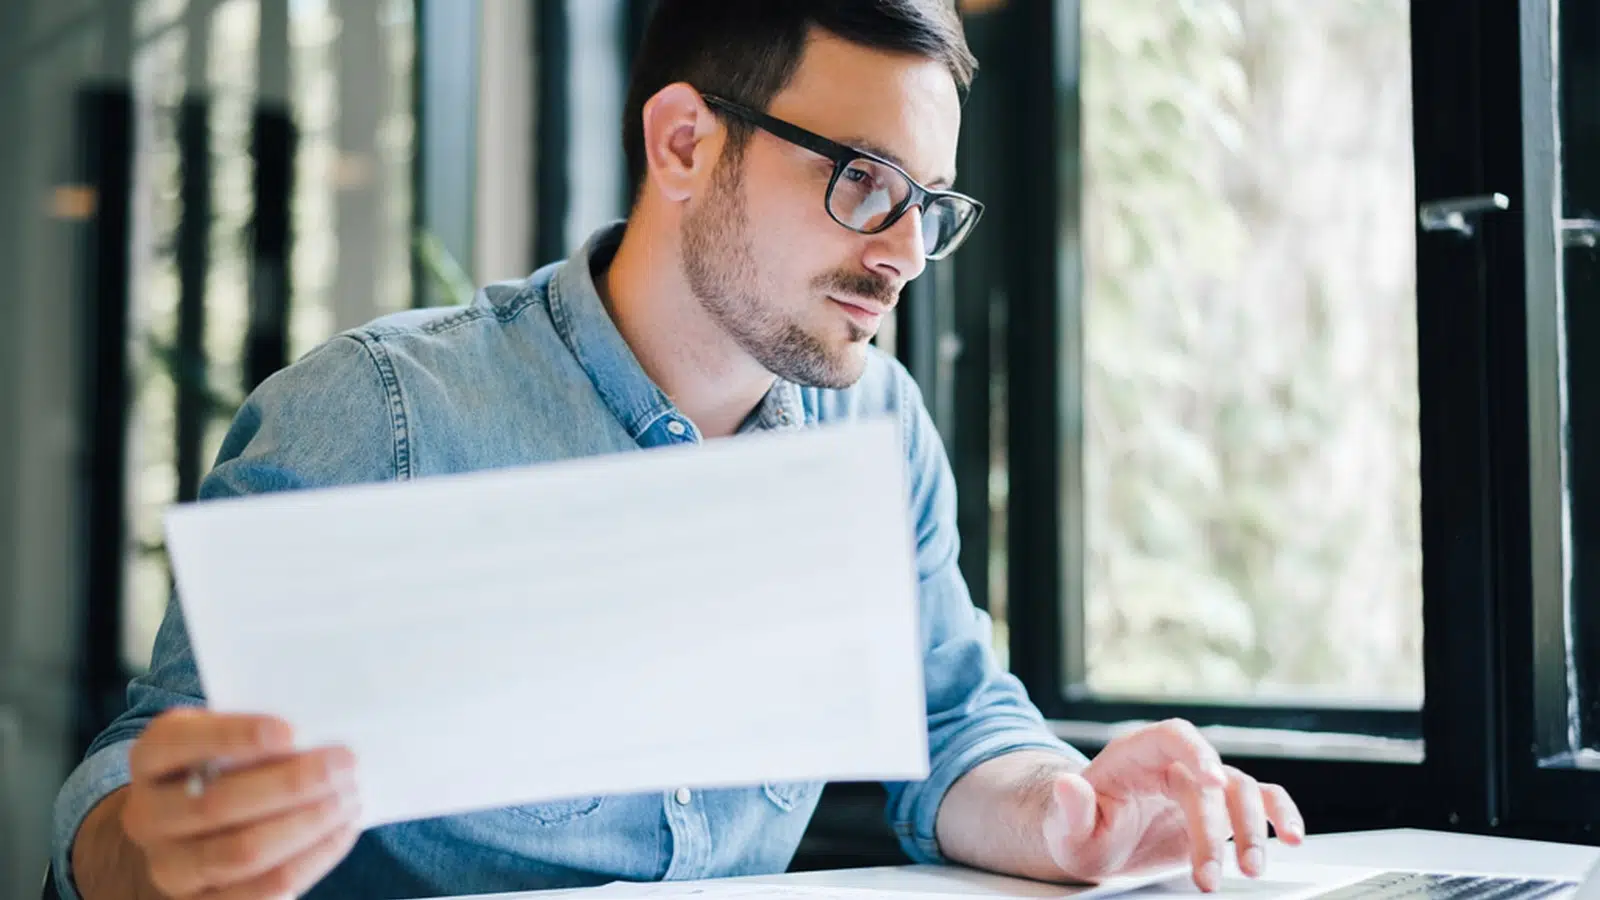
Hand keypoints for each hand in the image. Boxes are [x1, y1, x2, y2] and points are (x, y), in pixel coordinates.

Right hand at [117, 709, 361, 898]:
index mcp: (151, 759)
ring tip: (349, 798)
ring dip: (306, 824)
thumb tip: (322, 729)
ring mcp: (170, 866)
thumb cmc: (226, 766)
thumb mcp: (227, 737)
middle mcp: (148, 815)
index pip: (177, 743)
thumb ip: (260, 732)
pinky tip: (341, 832)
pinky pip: (261, 891)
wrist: (191, 831)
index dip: (233, 736)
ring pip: (242, 852)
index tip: (289, 731)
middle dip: (290, 784)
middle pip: (217, 804)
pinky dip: (310, 860)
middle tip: (344, 763)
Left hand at [1041, 719, 1303, 891]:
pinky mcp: (1219, 810)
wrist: (1095, 843)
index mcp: (1136, 754)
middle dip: (1216, 829)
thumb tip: (1067, 784)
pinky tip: (1292, 838)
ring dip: (1252, 830)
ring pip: (1242, 792)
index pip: (1173, 736)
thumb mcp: (1066, 828)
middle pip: (1210, 780)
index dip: (1197, 752)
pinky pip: (1260, 802)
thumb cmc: (1078, 830)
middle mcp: (1174, 763)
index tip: (1213, 780)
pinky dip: (1280, 816)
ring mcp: (1201, 785)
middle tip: (1211, 876)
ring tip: (1251, 869)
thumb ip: (1071, 808)